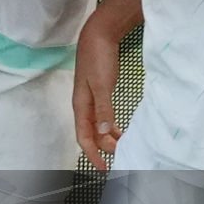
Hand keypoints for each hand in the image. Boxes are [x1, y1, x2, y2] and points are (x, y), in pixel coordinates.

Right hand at [72, 16, 123, 170]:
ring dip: (107, 138)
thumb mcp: (101, 84)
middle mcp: (84, 105)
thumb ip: (103, 108)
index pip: (83, 137)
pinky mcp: (100, 94)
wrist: (99, 35)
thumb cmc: (98, 58)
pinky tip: (120, 130)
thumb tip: (104, 132)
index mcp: (80, 105)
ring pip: (97, 127)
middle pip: (90, 134)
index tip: (104, 168)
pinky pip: (103, 117)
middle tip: (121, 156)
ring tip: (122, 146)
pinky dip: (111, 127)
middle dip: (103, 148)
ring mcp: (91, 100)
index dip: (92, 154)